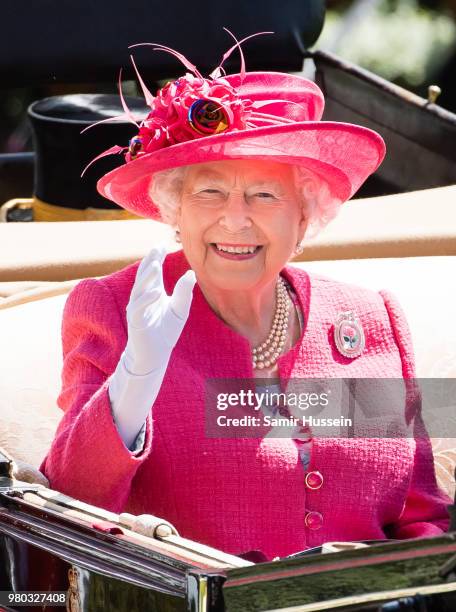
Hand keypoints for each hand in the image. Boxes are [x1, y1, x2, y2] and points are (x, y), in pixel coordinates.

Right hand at [123, 244, 196, 375]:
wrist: (155, 355)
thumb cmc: (165, 331)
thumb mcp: (179, 310)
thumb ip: (183, 293)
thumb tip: (191, 274)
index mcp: (152, 292)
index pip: (153, 271)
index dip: (156, 257)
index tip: (163, 243)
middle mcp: (142, 297)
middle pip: (145, 276)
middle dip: (150, 261)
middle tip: (157, 248)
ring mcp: (137, 308)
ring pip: (140, 288)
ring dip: (147, 276)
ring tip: (156, 263)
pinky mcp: (136, 321)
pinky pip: (139, 308)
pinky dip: (147, 299)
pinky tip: (156, 291)